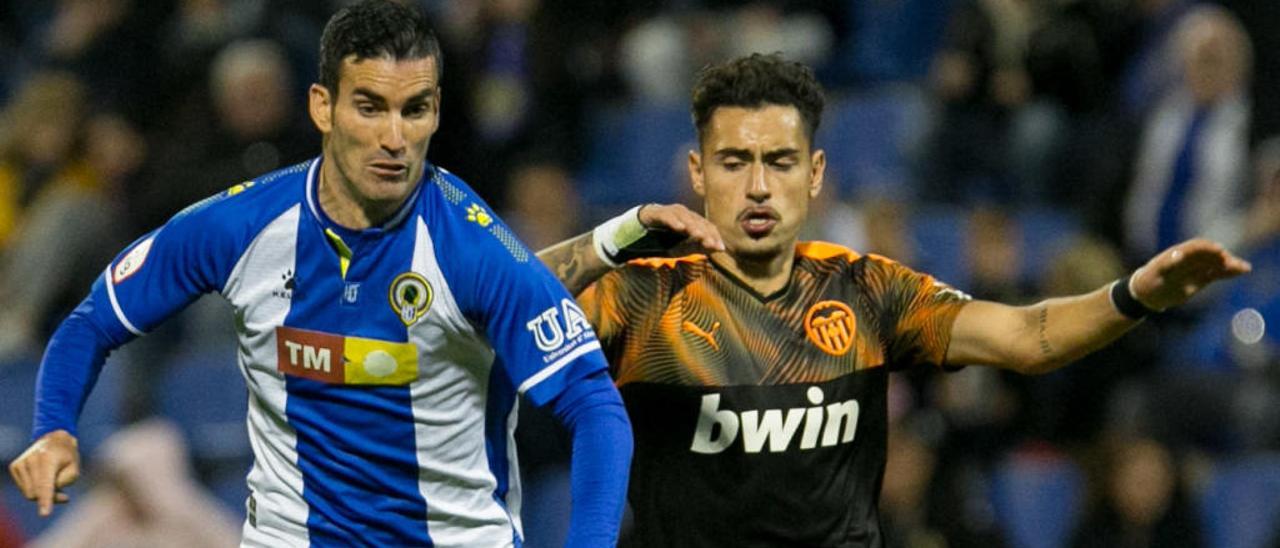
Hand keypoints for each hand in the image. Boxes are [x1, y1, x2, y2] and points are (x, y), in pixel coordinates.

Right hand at [9, 430, 79, 515]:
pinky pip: (24, 489)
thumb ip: (62, 483)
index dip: (46, 500)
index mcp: (47, 458)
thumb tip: (46, 496)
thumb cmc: (67, 456)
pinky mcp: (14, 466)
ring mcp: (20, 463)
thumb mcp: (74, 469)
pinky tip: (42, 478)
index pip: (45, 485)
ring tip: (52, 481)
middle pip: (36, 494)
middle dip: (50, 498)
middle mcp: (30, 460)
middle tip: (63, 495)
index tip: (45, 514)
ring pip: (29, 493)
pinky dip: (35, 488)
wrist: (53, 438)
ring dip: (42, 493)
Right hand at [636, 204, 724, 254]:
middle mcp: (683, 213)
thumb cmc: (664, 240)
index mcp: (692, 221)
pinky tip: (680, 228)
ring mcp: (670, 211)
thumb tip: (719, 249)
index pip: (707, 227)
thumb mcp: (683, 248)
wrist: (637, 234)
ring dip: (693, 227)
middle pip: (698, 222)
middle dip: (706, 233)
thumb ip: (699, 247)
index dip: (714, 237)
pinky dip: (674, 221)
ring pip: (685, 217)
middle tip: (712, 244)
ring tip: (699, 236)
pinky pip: (667, 215)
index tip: (721, 249)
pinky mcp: (656, 212)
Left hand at [1130, 239, 1251, 310]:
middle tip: (1232, 263)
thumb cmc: (1148, 281)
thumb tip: (1177, 254)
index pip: (1196, 247)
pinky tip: (1241, 272)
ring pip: (1216, 264)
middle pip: (1209, 254)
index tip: (1219, 250)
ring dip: (1230, 265)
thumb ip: (1166, 264)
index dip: (1208, 248)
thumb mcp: (1155, 273)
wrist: (1148, 293)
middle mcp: (1190, 259)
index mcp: (1178, 253)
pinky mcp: (1201, 278)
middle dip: (1222, 257)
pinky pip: (1217, 274)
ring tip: (1244, 268)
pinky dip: (1229, 273)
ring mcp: (1196, 268)